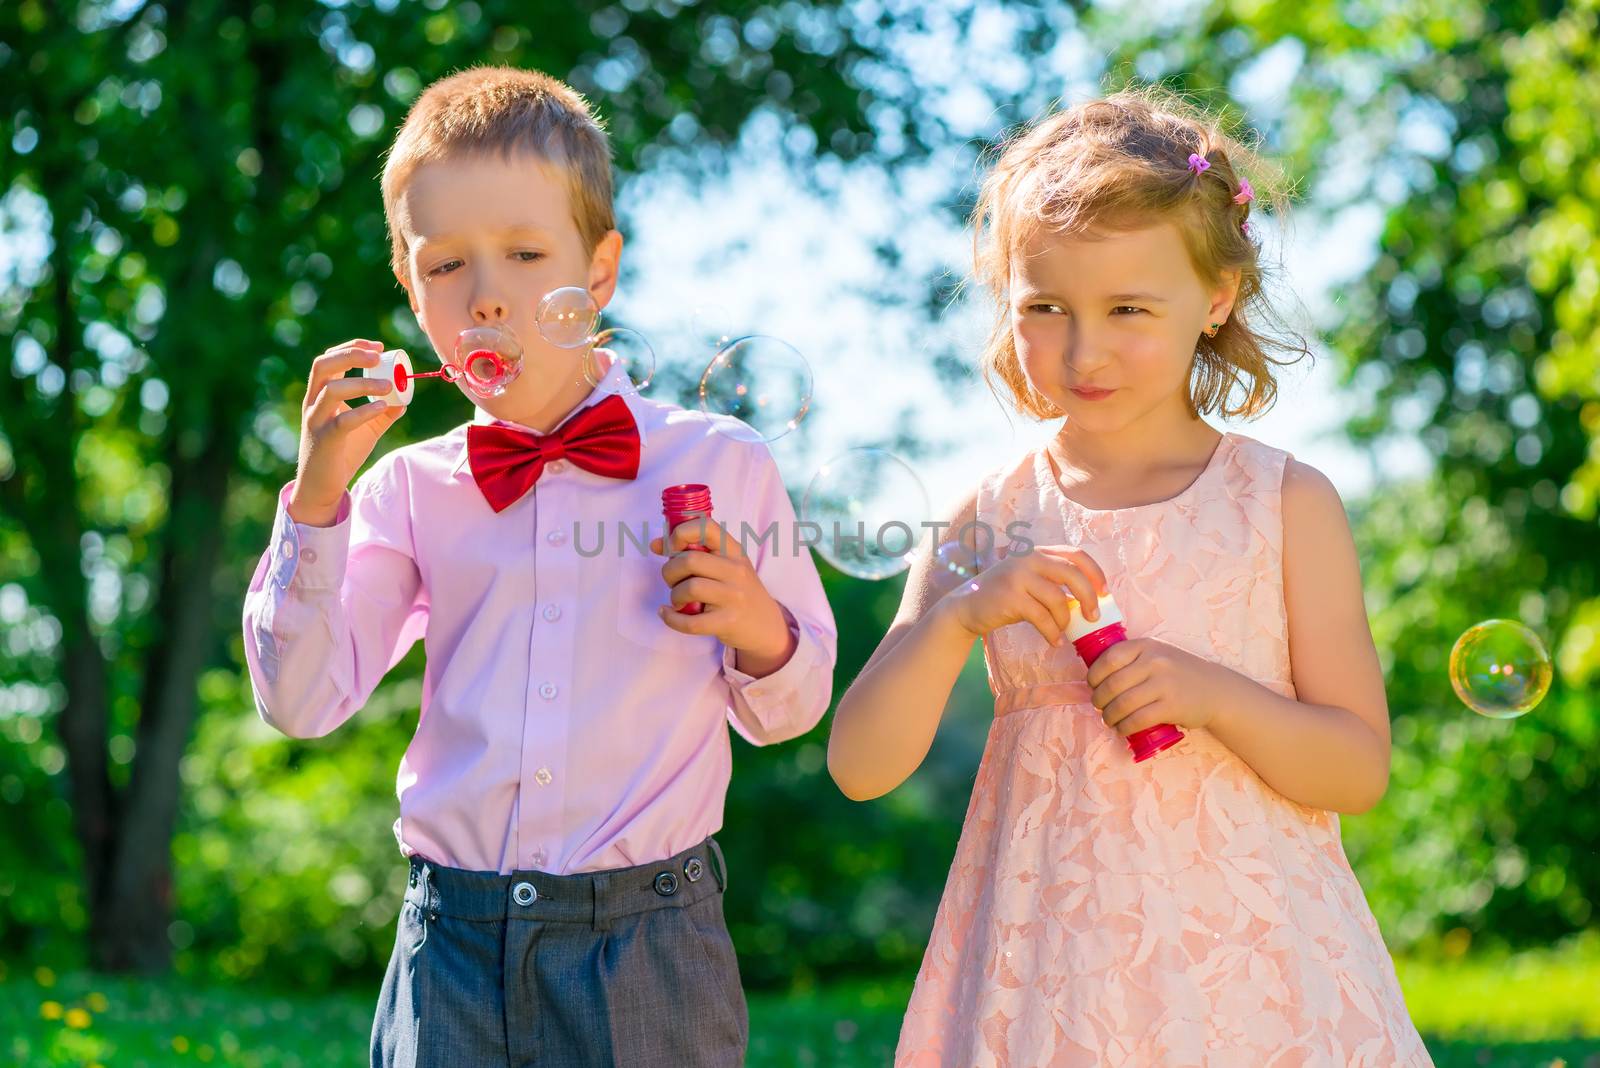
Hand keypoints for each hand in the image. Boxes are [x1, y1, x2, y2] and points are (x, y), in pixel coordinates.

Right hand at [288, 340, 404, 524]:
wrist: (321, 486)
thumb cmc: (341, 454)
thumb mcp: (365, 429)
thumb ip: (382, 413)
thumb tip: (404, 400)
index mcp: (320, 395)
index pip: (328, 359)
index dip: (352, 347)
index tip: (378, 346)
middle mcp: (314, 403)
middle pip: (323, 365)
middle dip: (350, 355)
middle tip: (378, 356)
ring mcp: (317, 421)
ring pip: (332, 390)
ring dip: (363, 383)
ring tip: (389, 386)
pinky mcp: (325, 440)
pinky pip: (343, 421)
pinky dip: (365, 411)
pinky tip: (383, 407)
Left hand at [648, 518, 792, 662]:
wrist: (766, 625)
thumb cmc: (737, 591)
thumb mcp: (725, 565)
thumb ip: (693, 552)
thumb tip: (656, 544)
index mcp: (733, 550)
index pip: (705, 527)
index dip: (680, 533)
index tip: (671, 547)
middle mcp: (736, 570)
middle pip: (690, 561)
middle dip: (670, 571)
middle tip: (673, 581)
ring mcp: (734, 597)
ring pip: (690, 588)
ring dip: (674, 595)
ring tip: (678, 600)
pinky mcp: (728, 622)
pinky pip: (690, 622)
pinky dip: (672, 619)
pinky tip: (669, 614)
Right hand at [943, 544, 1107, 644]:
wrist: (966, 607)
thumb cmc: (1003, 597)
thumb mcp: (1028, 580)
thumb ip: (1053, 581)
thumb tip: (1088, 600)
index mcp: (1037, 552)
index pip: (1076, 554)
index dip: (1095, 572)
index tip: (1104, 592)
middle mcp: (1028, 559)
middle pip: (1072, 574)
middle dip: (1088, 597)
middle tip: (1093, 617)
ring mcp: (1018, 577)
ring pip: (1058, 599)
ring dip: (1066, 620)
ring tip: (1063, 632)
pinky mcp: (1010, 598)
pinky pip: (1042, 618)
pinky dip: (1052, 633)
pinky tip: (1054, 641)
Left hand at [1086, 638, 1232, 736]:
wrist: (1215, 689)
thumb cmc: (1178, 672)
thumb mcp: (1157, 654)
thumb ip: (1132, 658)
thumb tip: (1096, 676)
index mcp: (1146, 646)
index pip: (1109, 658)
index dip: (1094, 675)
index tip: (1092, 685)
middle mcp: (1155, 662)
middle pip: (1112, 684)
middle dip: (1098, 699)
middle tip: (1099, 706)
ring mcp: (1164, 684)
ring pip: (1123, 704)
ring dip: (1109, 716)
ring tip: (1109, 720)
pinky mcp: (1172, 706)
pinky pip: (1138, 720)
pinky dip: (1124, 727)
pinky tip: (1122, 729)